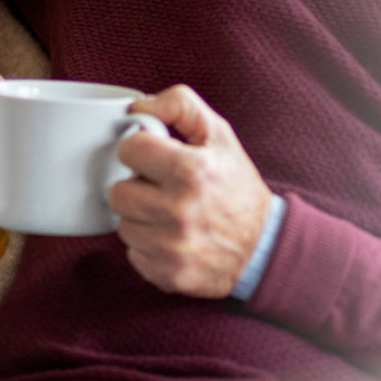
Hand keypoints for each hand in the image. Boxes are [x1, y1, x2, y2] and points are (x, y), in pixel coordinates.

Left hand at [109, 85, 271, 297]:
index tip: (152, 156)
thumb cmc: (236, 186)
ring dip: (140, 218)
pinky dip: (148, 246)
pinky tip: (171, 238)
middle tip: (159, 188)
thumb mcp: (219, 135)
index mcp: (192, 170)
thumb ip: (180, 106)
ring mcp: (173, 247)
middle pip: (117, 192)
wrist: (263, 246)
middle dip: (135, 187)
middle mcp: (180, 210)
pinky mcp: (168, 274)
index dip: (139, 149)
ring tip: (167, 214)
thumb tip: (137, 106)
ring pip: (122, 225)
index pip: (129, 149)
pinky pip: (133, 254)